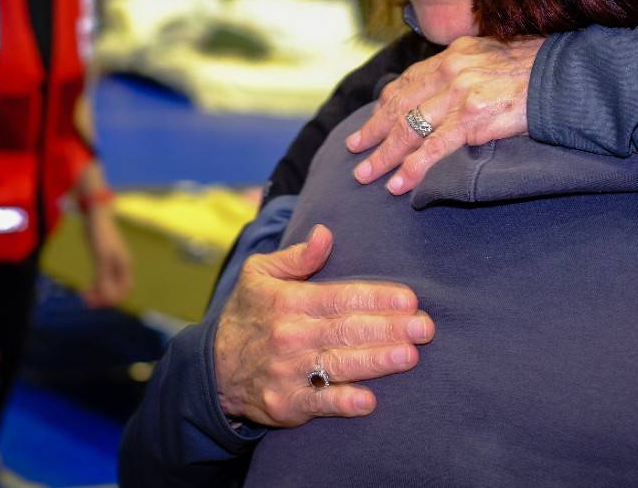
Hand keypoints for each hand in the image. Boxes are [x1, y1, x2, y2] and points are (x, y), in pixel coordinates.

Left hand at [83, 205, 131, 307]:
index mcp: (124, 265)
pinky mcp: (102, 260)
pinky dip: (94, 285)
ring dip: (98, 293)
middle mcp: (120, 266)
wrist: (96, 217)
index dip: (113, 299)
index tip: (98, 303)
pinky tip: (85, 289)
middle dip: (103, 298)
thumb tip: (106, 295)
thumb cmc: (101, 234)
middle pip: (116, 289)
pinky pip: (101, 278)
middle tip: (88, 303)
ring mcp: (111, 263)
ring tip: (84, 297)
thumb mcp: (101, 257)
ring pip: (108, 284)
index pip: (124, 289)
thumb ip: (104, 276)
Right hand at [213, 224, 433, 427]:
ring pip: (340, 365)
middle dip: (390, 329)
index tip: (409, 299)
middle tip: (425, 327)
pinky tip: (369, 401)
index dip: (376, 298)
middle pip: (347, 330)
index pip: (341, 298)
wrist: (212, 369)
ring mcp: (288, 372)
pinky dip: (343, 403)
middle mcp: (291, 336)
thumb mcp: (259, 275)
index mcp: (289, 302)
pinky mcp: (286, 404)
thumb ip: (296, 257)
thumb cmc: (247, 315)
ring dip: (377, 362)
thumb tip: (325, 234)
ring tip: (410, 355)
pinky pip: (319, 404)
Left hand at [346, 35, 542, 194]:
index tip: (371, 122)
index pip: (407, 82)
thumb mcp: (493, 57)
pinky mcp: (472, 119)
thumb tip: (447, 90)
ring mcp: (459, 95)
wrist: (563, 76)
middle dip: (373, 132)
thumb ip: (466, 70)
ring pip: (409, 129)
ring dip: (384, 156)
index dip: (384, 105)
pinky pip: (433, 148)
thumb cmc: (535, 69)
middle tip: (354, 151)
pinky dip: (412, 168)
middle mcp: (450, 71)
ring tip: (366, 175)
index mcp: (453, 55)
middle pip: (399, 106)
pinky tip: (400, 183)